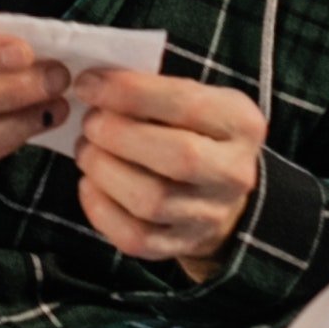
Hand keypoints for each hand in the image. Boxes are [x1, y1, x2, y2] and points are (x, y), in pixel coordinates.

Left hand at [74, 68, 266, 272]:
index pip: (186, 104)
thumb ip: (154, 89)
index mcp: (241, 124)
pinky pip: (134, 236)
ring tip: (87, 150)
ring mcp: (209, 215)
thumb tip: (95, 83)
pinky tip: (90, 183)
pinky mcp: (180, 244)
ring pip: (151, 200)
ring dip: (104, 170)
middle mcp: (234, 173)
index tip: (88, 84)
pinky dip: (100, 208)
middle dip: (118, 135)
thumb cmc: (193, 132)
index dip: (130, 93)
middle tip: (90, 122)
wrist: (218, 192)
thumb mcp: (194, 98)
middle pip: (176, 157)